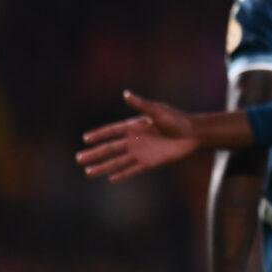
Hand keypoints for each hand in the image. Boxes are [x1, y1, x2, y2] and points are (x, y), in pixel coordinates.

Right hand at [75, 90, 199, 182]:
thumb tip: (125, 94)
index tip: (85, 139)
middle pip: (110, 148)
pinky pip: (132, 169)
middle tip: (78, 159)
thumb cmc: (177, 120)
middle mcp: (135, 140)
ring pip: (118, 161)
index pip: (112, 131)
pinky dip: (122, 174)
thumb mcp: (158, 111)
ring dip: (103, 166)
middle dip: (95, 153)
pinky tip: (111, 178)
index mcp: (135, 126)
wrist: (193, 134)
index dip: (99, 135)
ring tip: (88, 173)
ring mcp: (141, 152)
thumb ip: (141, 105)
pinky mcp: (150, 162)